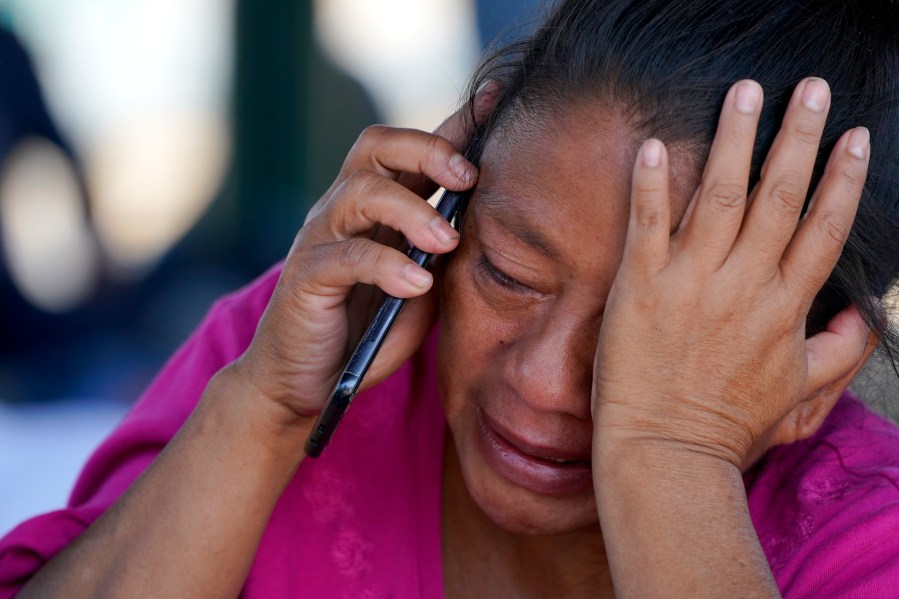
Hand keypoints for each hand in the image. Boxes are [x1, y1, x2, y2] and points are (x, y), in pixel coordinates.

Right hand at [231, 88, 496, 422]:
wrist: (305, 385)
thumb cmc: (364, 335)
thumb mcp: (419, 293)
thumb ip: (441, 260)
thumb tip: (485, 230)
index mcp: (374, 208)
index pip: (409, 151)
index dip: (450, 125)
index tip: (493, 104)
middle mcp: (343, 211)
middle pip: (376, 147)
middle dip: (427, 150)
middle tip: (468, 175)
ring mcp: (319, 239)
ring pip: (362, 193)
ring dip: (413, 211)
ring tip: (447, 241)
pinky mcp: (305, 277)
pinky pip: (347, 256)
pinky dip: (387, 267)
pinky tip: (415, 285)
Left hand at [593, 78, 872, 466]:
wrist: (666, 456)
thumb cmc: (729, 427)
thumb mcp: (800, 395)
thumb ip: (839, 352)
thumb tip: (866, 318)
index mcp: (784, 308)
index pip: (822, 229)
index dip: (842, 179)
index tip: (854, 136)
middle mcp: (744, 287)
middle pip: (780, 198)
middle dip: (798, 138)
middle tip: (809, 88)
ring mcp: (691, 284)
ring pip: (721, 197)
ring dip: (735, 140)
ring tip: (746, 91)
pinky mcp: (642, 289)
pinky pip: (648, 226)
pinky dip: (653, 184)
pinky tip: (656, 143)